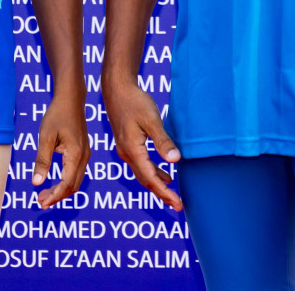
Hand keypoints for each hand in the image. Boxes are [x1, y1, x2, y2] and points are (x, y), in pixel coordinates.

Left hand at [33, 91, 88, 207]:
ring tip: (44, 194)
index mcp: (75, 155)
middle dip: (57, 196)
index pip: (66, 184)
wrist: (71, 99)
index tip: (41, 203)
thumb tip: (36, 183)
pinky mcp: (83, 152)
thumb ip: (42, 160)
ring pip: (75, 181)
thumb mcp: (45, 137)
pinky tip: (54, 182)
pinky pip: (76, 173)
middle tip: (40, 202)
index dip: (54, 196)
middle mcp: (84, 157)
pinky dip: (65, 181)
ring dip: (61, 190)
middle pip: (73, 186)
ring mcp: (85, 155)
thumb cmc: (57, 115)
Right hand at [103, 78, 182, 209]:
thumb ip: (162, 141)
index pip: (150, 178)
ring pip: (143, 173)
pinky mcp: (127, 144)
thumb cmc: (135, 101)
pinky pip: (141, 165)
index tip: (178, 204)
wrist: (117, 89)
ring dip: (158, 184)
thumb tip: (175, 161)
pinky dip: (153, 172)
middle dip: (162, 193)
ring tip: (172, 195)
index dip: (164, 192)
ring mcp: (125, 150)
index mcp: (132, 150)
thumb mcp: (152, 120)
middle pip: (145, 180)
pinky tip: (164, 174)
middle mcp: (126, 153)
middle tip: (178, 205)